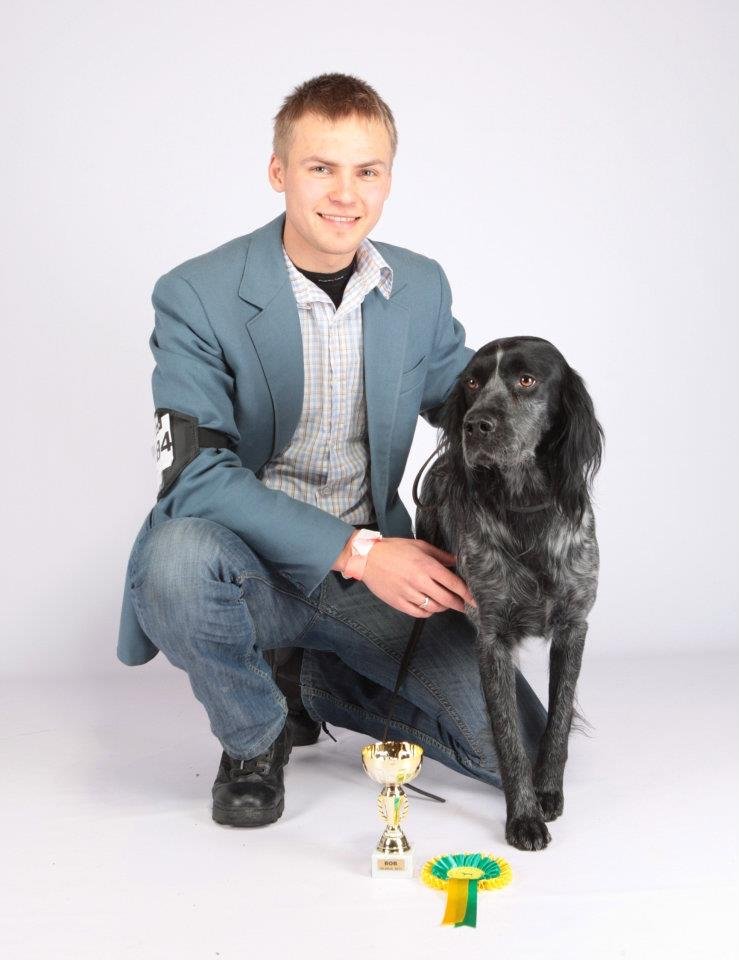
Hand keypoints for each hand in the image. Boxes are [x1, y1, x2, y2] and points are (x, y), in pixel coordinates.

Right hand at [360, 537, 476, 617]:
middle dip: (459, 604)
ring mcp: (408, 593)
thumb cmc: (393, 549)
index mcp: (426, 566)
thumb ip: (440, 555)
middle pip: (446, 599)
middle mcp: (419, 581)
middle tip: (465, 606)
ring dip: (443, 607)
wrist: (367, 558)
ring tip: (445, 603)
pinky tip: (429, 606)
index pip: (453, 583)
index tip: (476, 600)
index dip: (467, 594)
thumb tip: (456, 561)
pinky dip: (428, 612)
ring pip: (434, 608)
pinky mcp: (399, 602)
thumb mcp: (419, 546)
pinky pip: (419, 613)